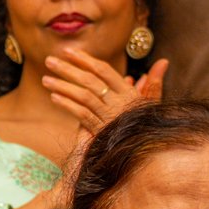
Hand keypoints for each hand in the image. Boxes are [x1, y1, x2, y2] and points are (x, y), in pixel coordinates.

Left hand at [43, 51, 166, 141]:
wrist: (144, 157)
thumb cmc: (145, 127)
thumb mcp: (151, 106)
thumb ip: (153, 83)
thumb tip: (163, 62)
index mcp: (129, 94)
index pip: (104, 71)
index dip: (85, 59)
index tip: (68, 51)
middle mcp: (120, 103)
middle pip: (90, 81)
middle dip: (68, 69)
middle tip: (49, 60)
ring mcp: (110, 118)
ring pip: (84, 96)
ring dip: (63, 86)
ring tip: (45, 79)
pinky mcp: (101, 132)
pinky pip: (82, 115)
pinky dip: (68, 105)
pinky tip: (54, 97)